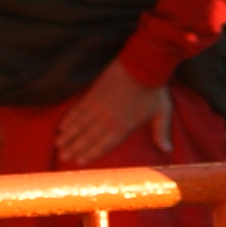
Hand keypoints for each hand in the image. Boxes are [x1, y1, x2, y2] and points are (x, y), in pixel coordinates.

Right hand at [54, 63, 172, 165]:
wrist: (141, 64)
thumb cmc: (154, 89)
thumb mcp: (162, 112)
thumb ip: (162, 132)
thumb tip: (167, 150)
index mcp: (123, 127)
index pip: (104, 145)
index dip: (90, 154)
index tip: (79, 162)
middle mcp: (107, 120)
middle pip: (87, 137)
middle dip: (74, 148)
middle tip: (63, 157)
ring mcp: (97, 107)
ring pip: (79, 125)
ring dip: (68, 136)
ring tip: (58, 145)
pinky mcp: (92, 94)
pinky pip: (77, 110)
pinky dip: (69, 119)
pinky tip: (62, 126)